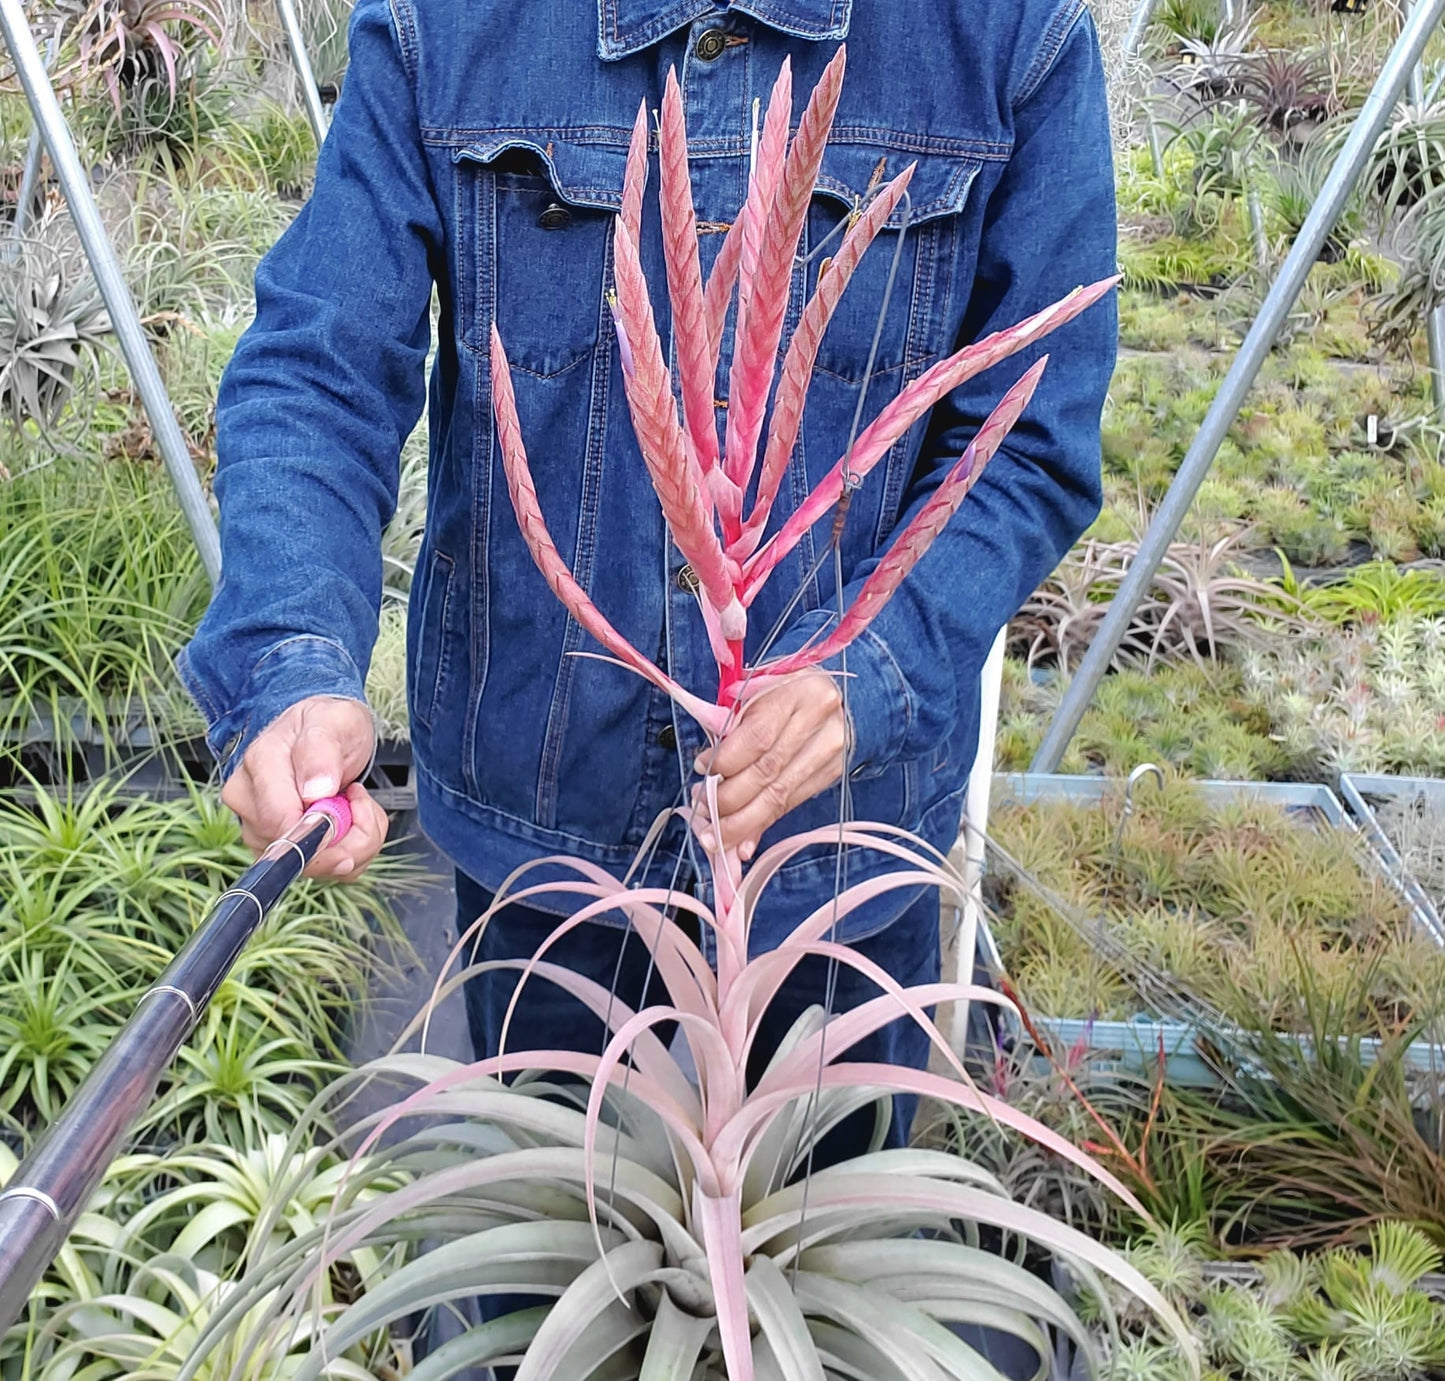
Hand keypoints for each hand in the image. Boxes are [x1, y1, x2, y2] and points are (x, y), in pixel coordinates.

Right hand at [220, 695, 388, 880]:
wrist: (326, 733)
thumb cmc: (327, 725)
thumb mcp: (331, 723)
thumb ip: (321, 752)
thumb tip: (314, 793)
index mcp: (258, 766)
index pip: (279, 821)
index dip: (322, 830)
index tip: (356, 806)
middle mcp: (250, 805)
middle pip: (298, 852)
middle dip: (350, 834)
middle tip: (361, 798)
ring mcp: (263, 831)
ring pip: (316, 867)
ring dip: (356, 841)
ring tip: (356, 802)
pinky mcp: (285, 849)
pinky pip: (328, 870)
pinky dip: (354, 850)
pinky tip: (352, 820)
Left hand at [692, 668, 848, 860]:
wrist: (850, 700)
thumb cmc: (791, 689)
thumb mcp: (764, 688)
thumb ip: (737, 720)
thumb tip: (707, 766)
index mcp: (798, 692)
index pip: (758, 735)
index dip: (726, 759)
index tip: (703, 768)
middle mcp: (819, 724)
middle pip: (768, 771)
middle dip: (729, 798)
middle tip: (702, 807)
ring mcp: (829, 753)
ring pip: (779, 796)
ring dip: (742, 822)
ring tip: (713, 834)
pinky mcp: (831, 776)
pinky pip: (790, 805)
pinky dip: (762, 825)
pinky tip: (742, 842)